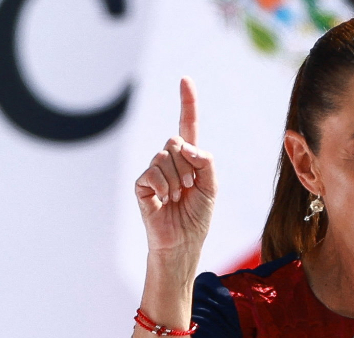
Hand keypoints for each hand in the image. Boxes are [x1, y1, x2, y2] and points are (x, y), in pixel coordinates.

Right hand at [135, 77, 217, 257]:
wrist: (183, 242)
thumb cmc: (197, 216)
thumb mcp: (212, 186)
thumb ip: (205, 161)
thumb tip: (184, 145)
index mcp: (189, 158)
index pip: (188, 125)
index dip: (187, 102)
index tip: (185, 80)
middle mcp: (170, 160)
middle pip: (176, 140)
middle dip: (187, 165)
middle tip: (189, 189)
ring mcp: (154, 171)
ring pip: (165, 155)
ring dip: (177, 179)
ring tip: (177, 198)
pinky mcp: (142, 184)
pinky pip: (152, 171)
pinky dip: (163, 186)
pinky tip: (164, 200)